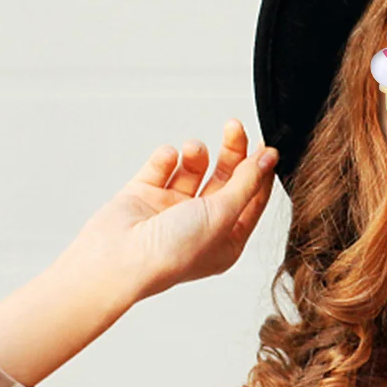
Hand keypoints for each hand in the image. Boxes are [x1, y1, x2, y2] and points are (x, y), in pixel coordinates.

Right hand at [68, 119, 278, 303]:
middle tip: (234, 127)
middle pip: (225, 180)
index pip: (252, 199)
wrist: (117, 258)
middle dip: (232, 152)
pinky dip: (166, 159)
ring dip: (196, 154)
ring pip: (193, 170)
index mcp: (226, 240)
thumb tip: (268, 159)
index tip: (266, 145)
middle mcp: (201, 225)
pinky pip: (162, 167)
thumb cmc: (172, 251)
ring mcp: (172, 210)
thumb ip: (247, 184)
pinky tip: (167, 158)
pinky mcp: (145, 196)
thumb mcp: (223, 215)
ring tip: (193, 148)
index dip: (260, 172)